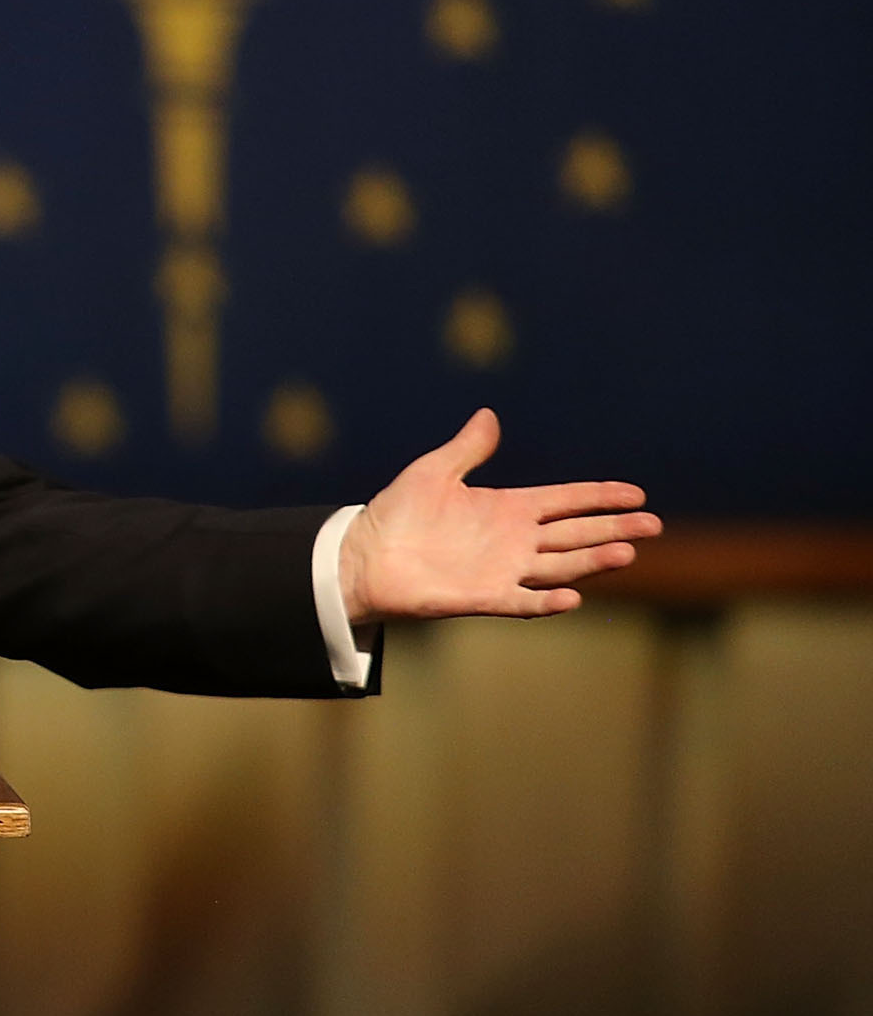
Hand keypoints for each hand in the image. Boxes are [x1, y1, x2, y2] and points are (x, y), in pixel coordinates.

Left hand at [341, 408, 658, 623]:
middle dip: (613, 528)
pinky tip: (572, 598)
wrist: (364, 556)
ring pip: (560, 566)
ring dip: (592, 561)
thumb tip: (489, 414)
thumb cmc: (396, 514)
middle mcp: (514, 540)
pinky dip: (546, 601)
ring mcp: (503, 570)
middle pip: (575, 533)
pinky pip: (522, 601)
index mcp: (508, 508)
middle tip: (653, 524)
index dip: (599, 496)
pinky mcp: (483, 597)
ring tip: (627, 553)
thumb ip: (466, 449)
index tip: (637, 493)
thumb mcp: (432, 472)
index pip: (565, 500)